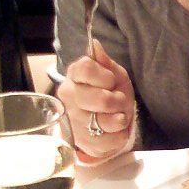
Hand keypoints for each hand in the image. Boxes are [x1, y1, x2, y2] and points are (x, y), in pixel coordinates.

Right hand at [57, 40, 134, 158]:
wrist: (108, 120)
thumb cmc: (111, 92)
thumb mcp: (113, 74)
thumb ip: (105, 62)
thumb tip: (95, 45)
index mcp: (75, 76)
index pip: (87, 69)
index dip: (106, 76)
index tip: (110, 81)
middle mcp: (68, 97)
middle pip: (100, 99)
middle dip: (117, 101)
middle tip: (118, 101)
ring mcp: (73, 122)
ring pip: (105, 122)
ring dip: (120, 119)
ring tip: (117, 116)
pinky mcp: (82, 143)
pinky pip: (110, 140)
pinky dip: (118, 135)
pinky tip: (113, 130)